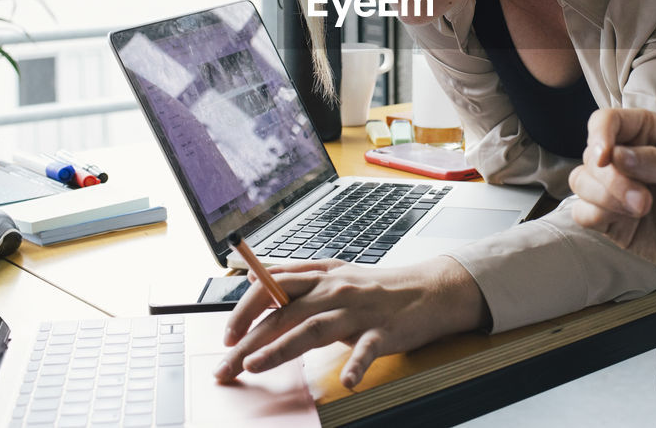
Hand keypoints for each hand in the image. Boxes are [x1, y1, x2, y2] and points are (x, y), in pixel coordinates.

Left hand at [213, 256, 487, 388]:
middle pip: (283, 314)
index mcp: (321, 276)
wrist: (430, 289)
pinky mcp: (384, 330)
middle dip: (249, 341)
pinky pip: (367, 349)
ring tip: (256, 366)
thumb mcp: (335, 274)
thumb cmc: (378, 287)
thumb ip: (297, 279)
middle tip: (225, 367)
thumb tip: (256, 281)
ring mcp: (359, 310)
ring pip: (313, 327)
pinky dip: (357, 365)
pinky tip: (346, 382)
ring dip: (280, 348)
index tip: (226, 337)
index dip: (244, 311)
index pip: (271, 289)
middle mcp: (335, 290)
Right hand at [569, 108, 655, 278]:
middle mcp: (624, 157)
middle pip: (591, 157)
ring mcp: (614, 189)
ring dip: (604, 198)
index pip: (606, 122)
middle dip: (612, 181)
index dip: (600, 136)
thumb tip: (616, 155)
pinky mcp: (609, 219)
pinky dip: (595, 216)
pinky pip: (582, 212)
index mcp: (645, 133)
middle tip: (643, 201)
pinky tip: (626, 222)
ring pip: (580, 182)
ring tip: (641, 211)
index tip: (605, 158)